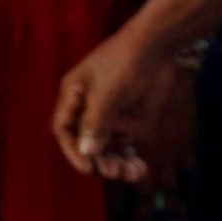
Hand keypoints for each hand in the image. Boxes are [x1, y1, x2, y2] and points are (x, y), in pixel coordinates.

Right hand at [53, 24, 200, 184]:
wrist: (157, 47)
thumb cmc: (123, 63)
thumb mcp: (107, 92)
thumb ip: (96, 122)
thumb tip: (87, 151)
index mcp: (74, 96)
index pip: (64, 129)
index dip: (73, 150)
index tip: (87, 168)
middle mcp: (89, 109)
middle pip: (87, 143)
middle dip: (99, 160)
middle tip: (115, 172)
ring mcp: (111, 116)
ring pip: (107, 148)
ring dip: (117, 163)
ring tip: (132, 173)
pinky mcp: (131, 120)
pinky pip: (126, 145)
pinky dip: (131, 158)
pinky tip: (140, 166)